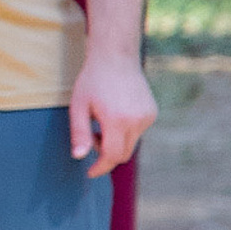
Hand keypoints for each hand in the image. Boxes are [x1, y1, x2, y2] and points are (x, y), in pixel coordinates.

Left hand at [68, 47, 154, 175]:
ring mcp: (148, 117)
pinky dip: (124, 131)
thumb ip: (79, 133)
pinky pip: (137, 132)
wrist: (115, 57)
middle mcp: (137, 121)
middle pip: (123, 153)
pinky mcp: (152, 113)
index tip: (89, 172)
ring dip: (115, 141)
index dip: (100, 167)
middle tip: (91, 137)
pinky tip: (114, 113)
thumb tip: (79, 157)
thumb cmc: (92, 81)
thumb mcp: (78, 106)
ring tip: (101, 120)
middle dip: (105, 154)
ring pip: (131, 143)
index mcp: (117, 120)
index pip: (111, 155)